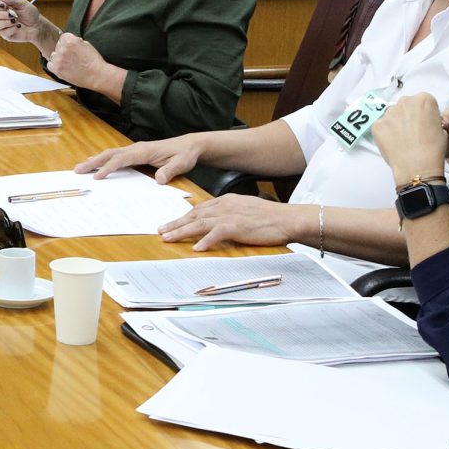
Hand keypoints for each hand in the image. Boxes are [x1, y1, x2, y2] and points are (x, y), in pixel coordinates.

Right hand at [0, 0, 51, 52]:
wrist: (37, 26)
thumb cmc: (30, 14)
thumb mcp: (23, 3)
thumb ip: (12, 0)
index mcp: (2, 7)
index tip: (4, 6)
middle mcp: (0, 16)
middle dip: (2, 14)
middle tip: (13, 14)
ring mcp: (2, 26)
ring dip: (6, 22)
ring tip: (16, 21)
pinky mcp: (5, 35)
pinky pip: (2, 32)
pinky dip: (11, 29)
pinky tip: (18, 27)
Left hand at [46, 32, 113, 92]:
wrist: (96, 75)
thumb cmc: (94, 61)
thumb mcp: (86, 44)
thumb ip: (75, 41)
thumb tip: (69, 41)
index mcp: (70, 40)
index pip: (63, 37)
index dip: (67, 42)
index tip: (71, 47)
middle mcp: (63, 49)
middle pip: (57, 46)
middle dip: (63, 50)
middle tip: (71, 56)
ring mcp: (59, 60)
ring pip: (53, 55)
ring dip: (58, 58)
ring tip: (67, 63)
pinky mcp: (57, 70)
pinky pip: (50, 65)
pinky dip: (54, 66)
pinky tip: (62, 67)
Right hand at [78, 135, 203, 182]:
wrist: (190, 146)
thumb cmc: (185, 155)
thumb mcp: (182, 163)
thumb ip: (170, 170)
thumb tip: (159, 179)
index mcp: (145, 150)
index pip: (123, 159)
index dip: (109, 168)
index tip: (97, 176)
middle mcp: (137, 148)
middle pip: (111, 154)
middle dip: (93, 162)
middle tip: (77, 170)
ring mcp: (135, 149)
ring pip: (111, 153)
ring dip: (95, 160)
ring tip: (80, 168)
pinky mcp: (136, 152)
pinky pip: (116, 156)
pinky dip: (103, 159)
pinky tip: (95, 163)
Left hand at [159, 193, 305, 251]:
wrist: (287, 218)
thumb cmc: (271, 217)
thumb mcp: (246, 210)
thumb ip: (231, 214)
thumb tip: (219, 223)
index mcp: (227, 201)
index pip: (200, 209)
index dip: (184, 216)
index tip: (171, 223)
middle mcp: (225, 206)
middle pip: (194, 215)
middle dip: (176, 223)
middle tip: (161, 231)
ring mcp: (230, 215)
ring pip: (199, 223)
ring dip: (181, 231)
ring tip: (168, 238)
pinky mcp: (237, 227)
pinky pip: (216, 234)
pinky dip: (205, 241)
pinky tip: (196, 248)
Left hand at [372, 92, 448, 182]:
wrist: (418, 166)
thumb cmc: (433, 149)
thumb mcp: (442, 129)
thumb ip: (431, 119)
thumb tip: (425, 122)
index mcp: (424, 100)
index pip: (422, 102)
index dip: (423, 114)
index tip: (423, 123)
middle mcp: (405, 102)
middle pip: (405, 106)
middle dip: (408, 116)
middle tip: (412, 133)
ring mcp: (389, 113)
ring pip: (392, 115)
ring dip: (395, 124)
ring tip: (403, 140)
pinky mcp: (378, 125)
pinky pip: (381, 127)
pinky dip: (385, 134)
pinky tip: (394, 144)